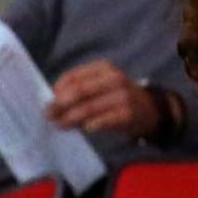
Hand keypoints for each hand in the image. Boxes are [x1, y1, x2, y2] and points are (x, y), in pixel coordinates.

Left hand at [46, 60, 161, 137]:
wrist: (149, 109)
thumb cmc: (117, 98)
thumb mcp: (101, 85)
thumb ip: (81, 89)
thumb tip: (54, 100)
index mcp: (104, 68)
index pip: (74, 76)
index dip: (58, 89)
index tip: (47, 100)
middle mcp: (114, 79)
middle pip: (80, 91)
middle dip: (61, 104)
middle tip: (48, 114)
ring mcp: (122, 96)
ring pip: (89, 107)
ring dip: (71, 118)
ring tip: (59, 124)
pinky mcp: (127, 114)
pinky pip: (104, 121)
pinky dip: (91, 125)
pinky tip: (83, 129)